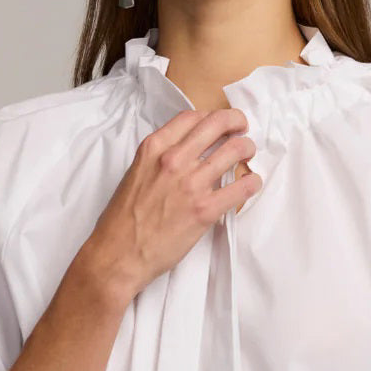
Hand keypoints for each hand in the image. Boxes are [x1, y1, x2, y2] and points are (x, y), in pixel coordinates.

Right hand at [85, 107, 259, 299]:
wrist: (118, 254)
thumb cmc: (123, 219)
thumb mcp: (135, 174)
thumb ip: (159, 159)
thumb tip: (184, 154)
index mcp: (154, 149)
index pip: (192, 117)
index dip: (212, 116)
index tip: (219, 122)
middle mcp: (174, 160)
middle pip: (217, 124)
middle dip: (236, 121)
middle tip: (242, 128)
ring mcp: (191, 184)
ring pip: (235, 150)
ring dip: (247, 148)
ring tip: (248, 154)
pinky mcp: (205, 210)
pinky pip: (241, 188)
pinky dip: (252, 182)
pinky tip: (252, 183)